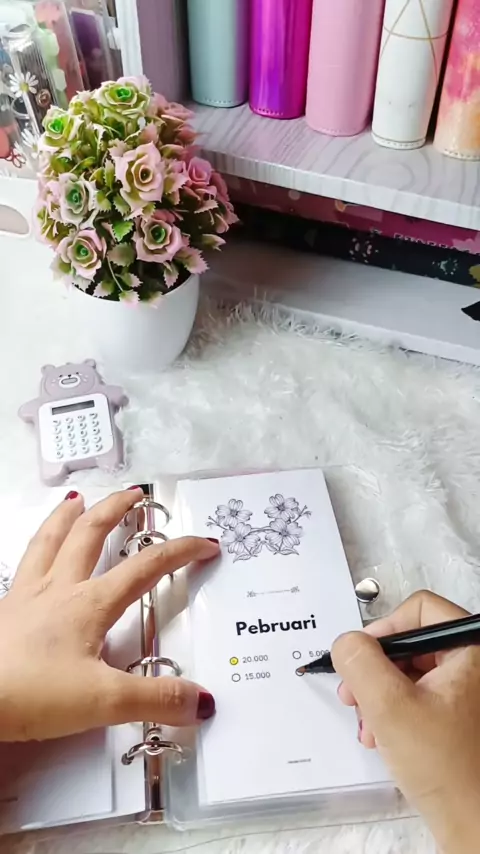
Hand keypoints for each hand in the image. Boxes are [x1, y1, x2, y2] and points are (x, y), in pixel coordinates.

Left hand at [0, 488, 218, 741]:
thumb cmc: (31, 693)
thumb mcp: (103, 701)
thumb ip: (156, 699)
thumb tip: (203, 700)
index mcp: (90, 603)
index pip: (146, 568)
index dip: (180, 552)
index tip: (206, 543)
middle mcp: (59, 588)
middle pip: (91, 534)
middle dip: (118, 510)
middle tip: (135, 494)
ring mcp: (27, 595)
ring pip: (50, 540)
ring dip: (68, 516)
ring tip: (76, 500)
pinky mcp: (5, 610)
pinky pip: (24, 563)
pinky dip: (37, 546)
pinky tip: (36, 555)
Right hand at [332, 591, 479, 853]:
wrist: (475, 826)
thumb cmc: (448, 771)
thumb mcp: (388, 706)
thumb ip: (360, 663)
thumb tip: (347, 642)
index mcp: (472, 649)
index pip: (420, 609)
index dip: (384, 629)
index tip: (362, 656)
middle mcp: (475, 665)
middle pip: (413, 641)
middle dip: (376, 669)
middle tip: (355, 691)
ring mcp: (470, 691)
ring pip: (412, 670)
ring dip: (380, 694)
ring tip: (367, 722)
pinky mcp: (461, 714)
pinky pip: (420, 694)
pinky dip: (395, 710)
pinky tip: (381, 735)